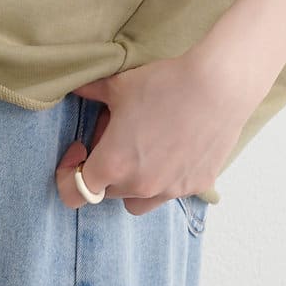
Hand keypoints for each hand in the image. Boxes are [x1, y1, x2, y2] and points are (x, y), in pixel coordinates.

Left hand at [53, 42, 262, 215]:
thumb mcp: (118, 86)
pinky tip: (176, 145)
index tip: (80, 148)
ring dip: (135, 181)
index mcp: (113, 165)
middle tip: (118, 134)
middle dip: (107, 167)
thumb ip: (90, 92)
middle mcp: (139, 186)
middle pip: (108, 191)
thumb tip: (74, 87)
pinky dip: (167, 176)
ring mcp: (170, 190)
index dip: (69, 172)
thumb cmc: (164, 85)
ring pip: (139, 200)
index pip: (75, 192)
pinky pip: (171, 191)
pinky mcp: (197, 186)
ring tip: (146, 147)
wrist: (217, 87)